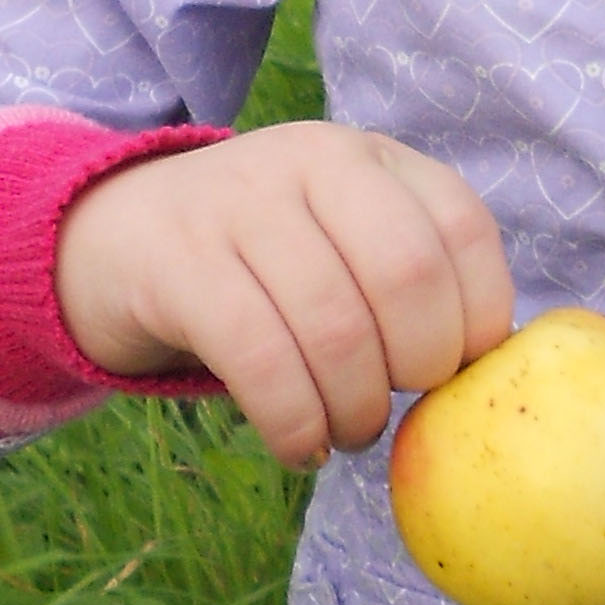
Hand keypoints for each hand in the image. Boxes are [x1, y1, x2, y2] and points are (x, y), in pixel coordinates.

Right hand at [52, 124, 514, 469]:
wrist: (113, 238)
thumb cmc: (260, 266)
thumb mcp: (338, 242)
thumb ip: (410, 281)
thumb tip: (491, 372)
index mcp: (368, 157)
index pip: (462, 226)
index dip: (477, 315)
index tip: (456, 372)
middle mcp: (310, 161)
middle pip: (407, 278)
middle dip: (417, 368)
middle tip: (396, 405)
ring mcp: (240, 204)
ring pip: (334, 328)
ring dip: (354, 409)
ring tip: (347, 433)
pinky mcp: (180, 263)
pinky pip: (260, 359)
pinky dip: (294, 423)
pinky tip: (299, 447)